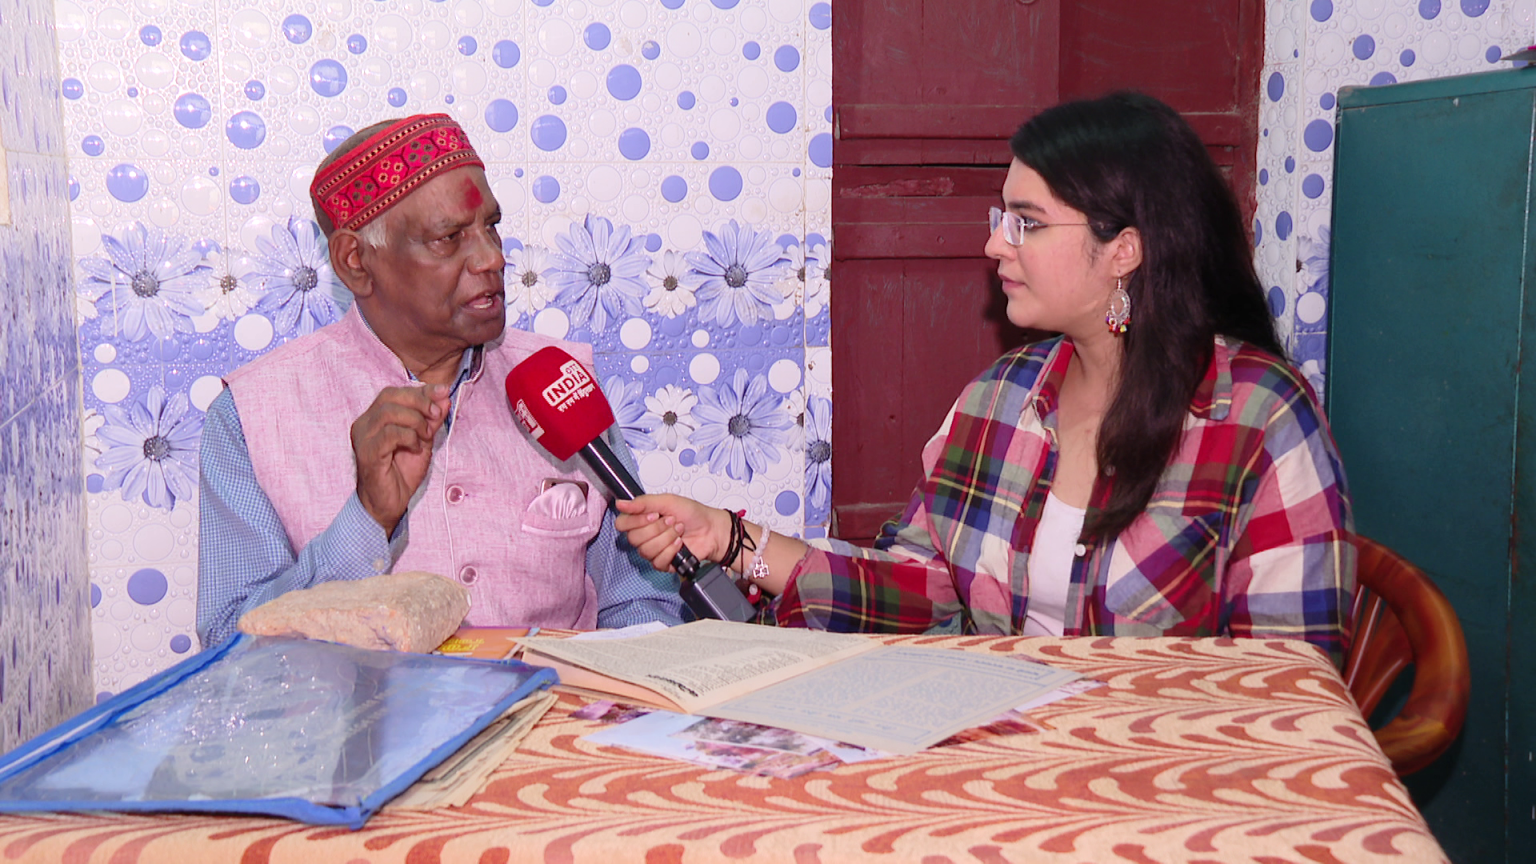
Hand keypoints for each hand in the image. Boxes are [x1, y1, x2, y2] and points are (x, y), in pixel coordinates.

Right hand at [351, 384, 451, 534]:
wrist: (388, 504)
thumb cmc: (401, 473)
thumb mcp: (422, 440)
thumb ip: (431, 419)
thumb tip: (444, 397)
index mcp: (373, 418)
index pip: (394, 392)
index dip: (420, 390)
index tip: (443, 392)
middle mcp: (364, 424)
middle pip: (390, 396)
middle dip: (419, 401)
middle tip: (436, 415)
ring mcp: (363, 438)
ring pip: (389, 412)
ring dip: (415, 421)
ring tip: (425, 436)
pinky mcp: (367, 453)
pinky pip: (390, 434)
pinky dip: (409, 437)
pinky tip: (416, 448)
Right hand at [615, 494, 730, 572]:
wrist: (712, 529)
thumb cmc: (692, 513)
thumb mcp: (667, 500)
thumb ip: (643, 502)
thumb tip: (621, 503)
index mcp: (642, 519)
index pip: (622, 524)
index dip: (636, 521)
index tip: (653, 515)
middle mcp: (645, 535)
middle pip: (633, 539)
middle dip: (656, 529)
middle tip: (671, 521)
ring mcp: (653, 550)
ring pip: (646, 550)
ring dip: (666, 538)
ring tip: (678, 531)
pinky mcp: (663, 563)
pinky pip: (658, 561)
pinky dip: (671, 550)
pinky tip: (680, 544)